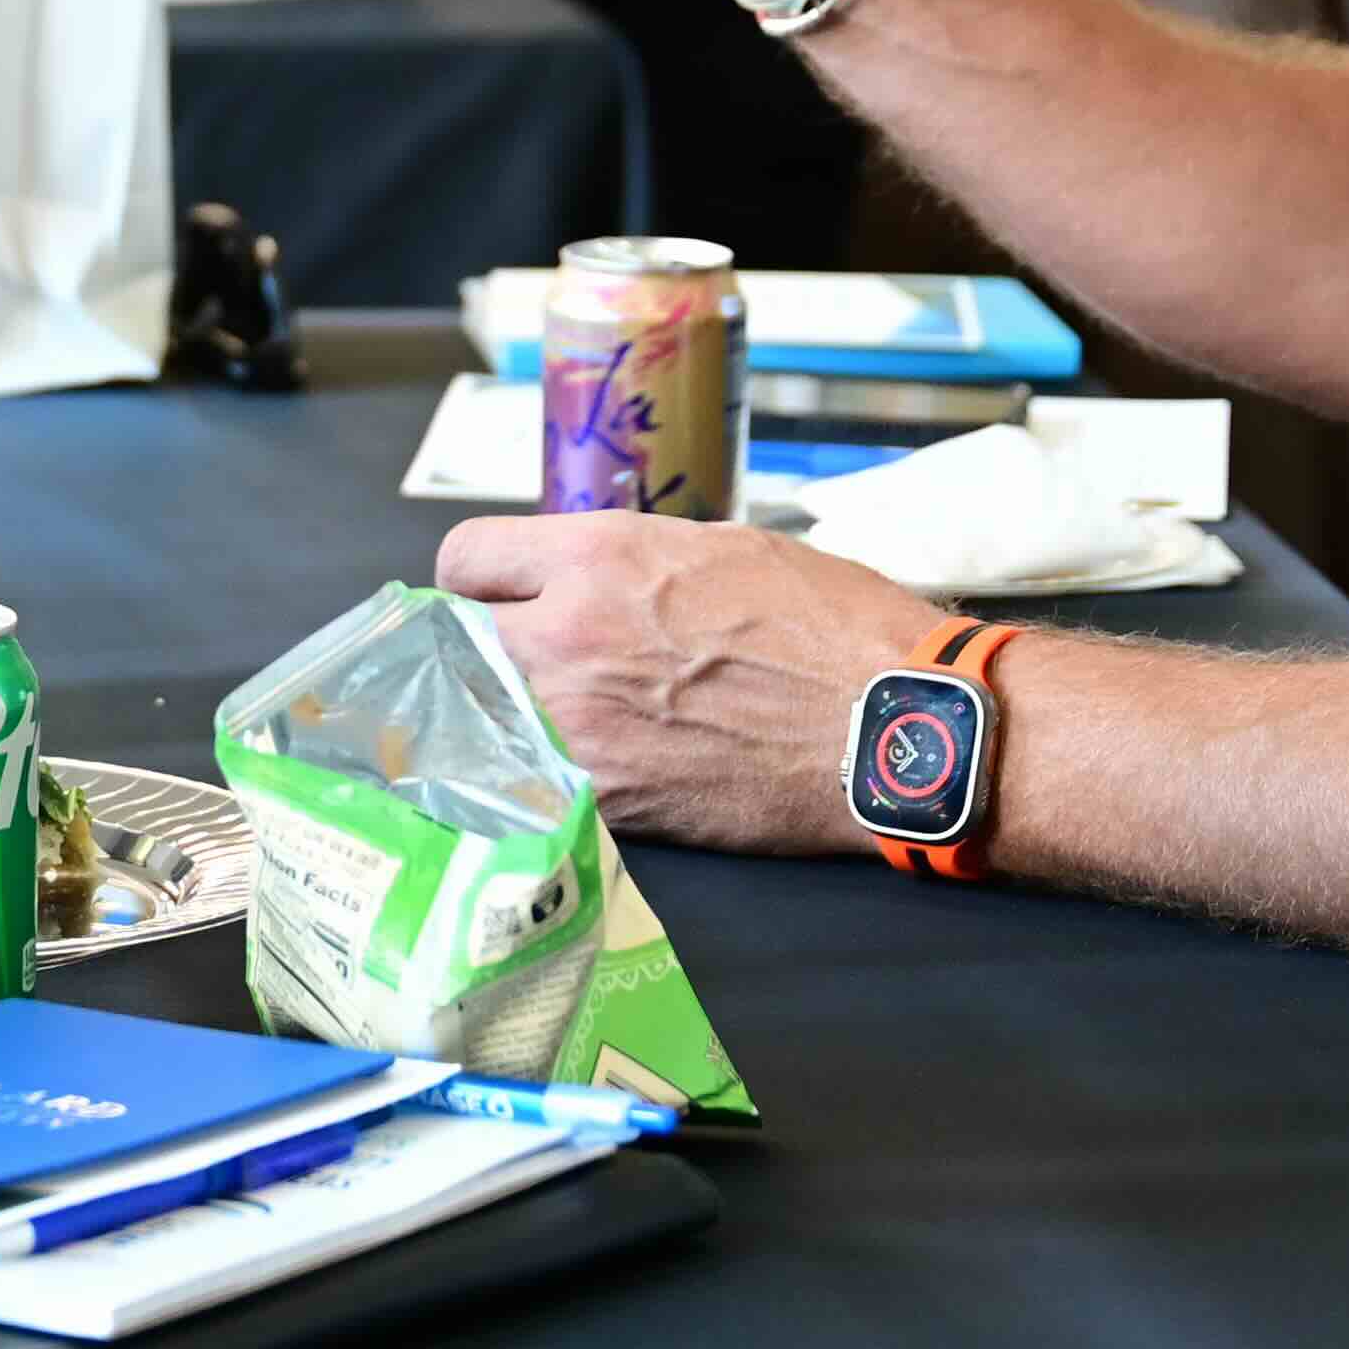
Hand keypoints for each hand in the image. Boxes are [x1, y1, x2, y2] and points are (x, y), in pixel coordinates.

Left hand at [429, 509, 944, 852]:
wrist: (892, 729)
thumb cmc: (831, 627)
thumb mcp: (720, 550)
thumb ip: (628, 563)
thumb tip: (584, 581)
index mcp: (597, 557)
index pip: (465, 558)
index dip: (481, 581)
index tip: (499, 599)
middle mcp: (566, 635)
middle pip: (457, 644)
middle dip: (480, 652)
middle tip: (522, 666)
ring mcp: (575, 724)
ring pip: (482, 719)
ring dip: (504, 719)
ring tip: (549, 723)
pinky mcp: (601, 798)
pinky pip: (531, 780)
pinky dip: (544, 778)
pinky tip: (583, 773)